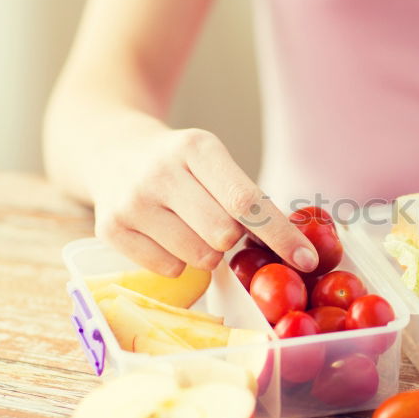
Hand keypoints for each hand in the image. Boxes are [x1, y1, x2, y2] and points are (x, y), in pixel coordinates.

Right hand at [91, 127, 318, 276]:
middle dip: (232, 240)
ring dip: (207, 252)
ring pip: (198, 257)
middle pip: (223, 235)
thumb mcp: (213, 161)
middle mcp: (160, 171)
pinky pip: (169, 270)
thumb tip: (297, 251)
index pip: (247, 201)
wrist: (111, 149)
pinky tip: (165, 235)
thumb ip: (248, 198)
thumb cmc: (180, 164)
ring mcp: (132, 202)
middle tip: (220, 225)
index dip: (281, 235)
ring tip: (189, 227)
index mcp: (197, 147)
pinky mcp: (110, 229)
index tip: (308, 260)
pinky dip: (178, 261)